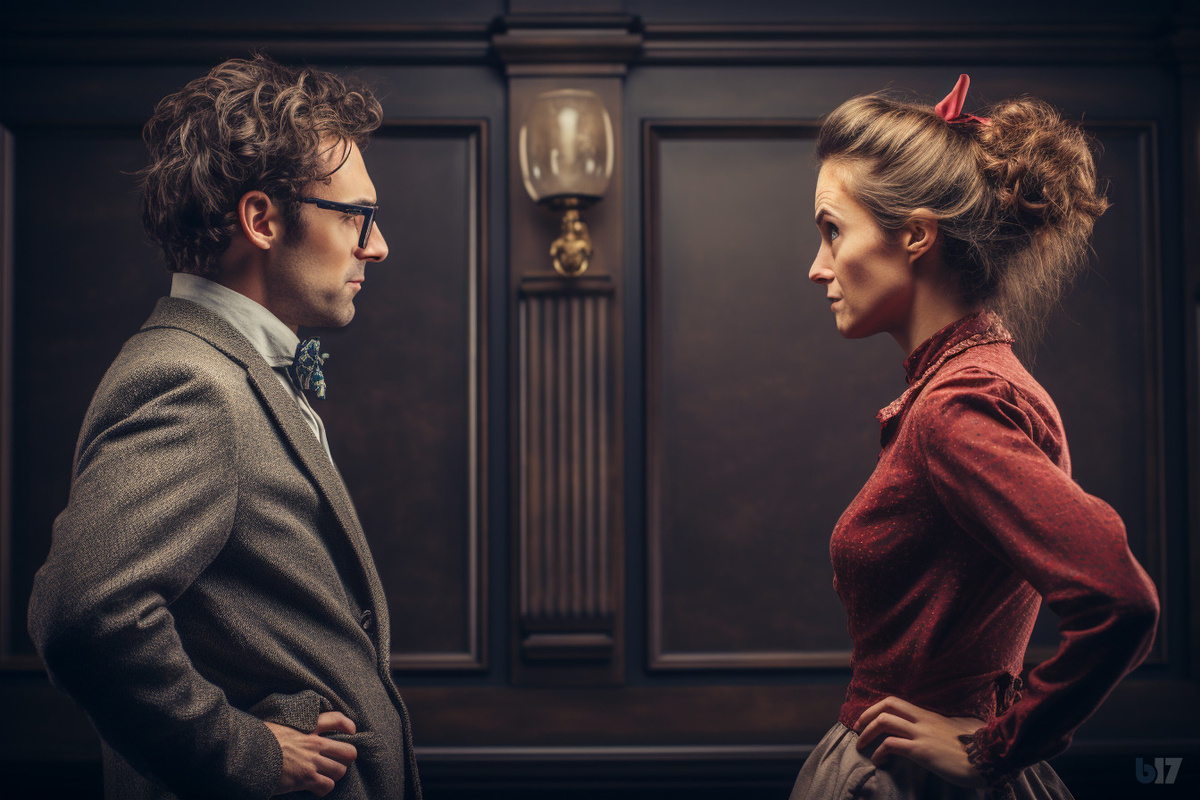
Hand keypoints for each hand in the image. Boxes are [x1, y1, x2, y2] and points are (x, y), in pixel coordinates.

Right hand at [266, 711, 358, 796]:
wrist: (249, 752)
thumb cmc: (260, 739)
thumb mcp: (279, 724)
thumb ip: (293, 726)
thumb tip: (294, 730)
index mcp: (307, 727)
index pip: (336, 720)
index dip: (347, 725)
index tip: (351, 731)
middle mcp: (314, 743)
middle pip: (348, 751)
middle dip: (346, 758)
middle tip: (338, 760)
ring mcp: (311, 762)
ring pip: (340, 770)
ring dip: (335, 774)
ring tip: (328, 774)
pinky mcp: (305, 778)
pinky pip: (326, 786)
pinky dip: (324, 788)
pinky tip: (316, 786)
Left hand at [854, 696, 986, 787]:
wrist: (991, 759)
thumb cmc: (980, 747)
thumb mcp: (962, 727)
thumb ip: (950, 724)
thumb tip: (951, 725)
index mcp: (929, 714)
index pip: (896, 702)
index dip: (876, 707)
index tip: (867, 719)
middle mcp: (923, 720)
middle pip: (886, 706)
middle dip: (866, 716)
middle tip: (857, 729)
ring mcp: (922, 734)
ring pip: (884, 722)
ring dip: (866, 734)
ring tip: (861, 747)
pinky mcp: (923, 751)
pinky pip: (892, 745)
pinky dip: (879, 752)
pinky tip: (879, 761)